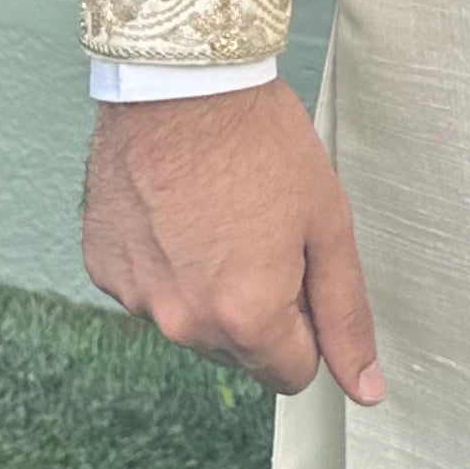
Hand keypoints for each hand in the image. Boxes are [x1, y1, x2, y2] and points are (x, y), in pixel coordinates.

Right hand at [81, 82, 385, 401]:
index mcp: (247, 318)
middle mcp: (185, 322)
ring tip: (220, 213)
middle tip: (263, 232)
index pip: (292, 373)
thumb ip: (346, 314)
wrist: (180, 81)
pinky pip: (149, 287)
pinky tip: (179, 211)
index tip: (301, 270)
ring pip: (191, 321)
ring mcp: (137, 297)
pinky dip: (166, 262)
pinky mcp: (104, 267)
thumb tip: (365, 387)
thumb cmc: (257, 140)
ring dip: (209, 287)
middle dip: (259, 307)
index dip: (307, 324)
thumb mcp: (327, 223)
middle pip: (240, 351)